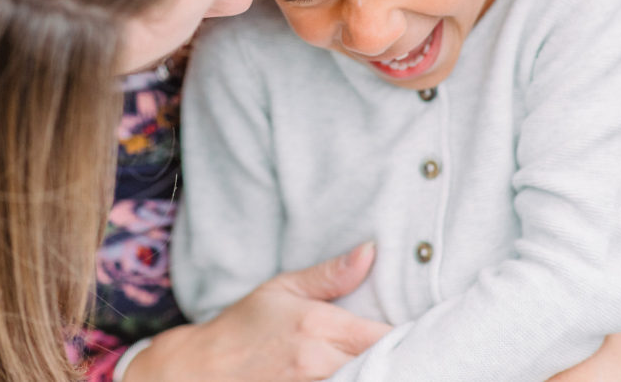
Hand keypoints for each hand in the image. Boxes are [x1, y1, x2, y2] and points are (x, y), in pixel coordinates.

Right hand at [124, 242, 391, 380]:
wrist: (200, 370)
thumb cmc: (241, 328)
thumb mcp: (282, 290)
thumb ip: (330, 275)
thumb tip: (372, 251)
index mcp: (318, 326)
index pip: (386, 337)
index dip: (407, 338)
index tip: (420, 333)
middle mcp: (319, 364)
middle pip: (382, 367)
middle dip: (398, 361)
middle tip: (415, 354)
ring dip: (377, 375)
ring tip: (391, 365)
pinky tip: (358, 375)